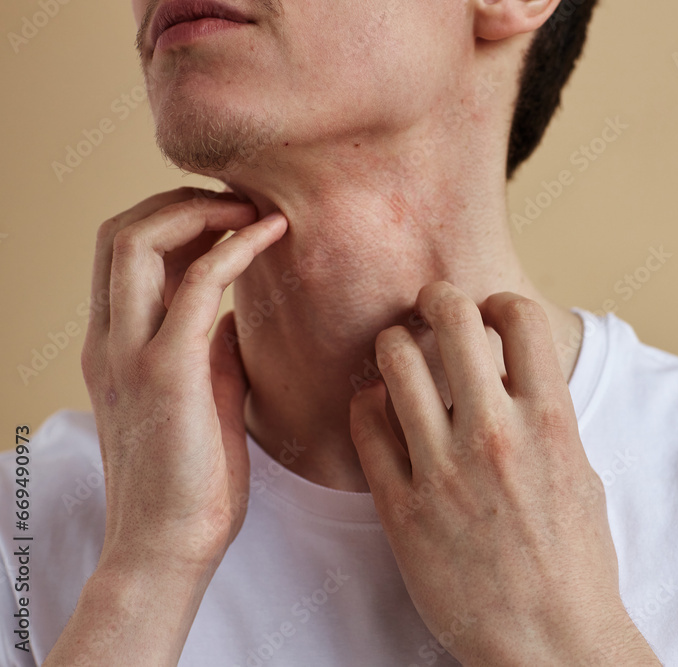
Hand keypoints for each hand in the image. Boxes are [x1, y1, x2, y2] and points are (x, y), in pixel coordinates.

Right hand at [81, 187, 286, 574]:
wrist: (168, 546)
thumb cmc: (191, 481)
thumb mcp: (200, 398)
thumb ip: (208, 352)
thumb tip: (233, 318)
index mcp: (112, 346)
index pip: (122, 253)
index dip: (171, 218)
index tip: (227, 216)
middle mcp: (108, 340)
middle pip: (120, 231)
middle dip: (179, 201)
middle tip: (239, 204)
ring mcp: (129, 352)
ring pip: (139, 239)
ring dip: (200, 210)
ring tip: (253, 210)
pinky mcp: (166, 370)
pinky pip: (197, 282)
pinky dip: (236, 245)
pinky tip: (273, 234)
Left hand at [349, 282, 658, 664]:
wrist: (547, 639)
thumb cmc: (574, 560)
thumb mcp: (580, 473)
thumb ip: (548, 416)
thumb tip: (516, 373)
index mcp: (550, 420)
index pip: (519, 315)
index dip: (500, 302)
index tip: (490, 314)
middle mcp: (494, 433)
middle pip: (451, 318)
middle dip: (438, 300)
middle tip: (431, 309)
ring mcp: (442, 468)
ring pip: (394, 362)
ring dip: (394, 346)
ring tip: (399, 357)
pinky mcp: (401, 505)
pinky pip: (364, 424)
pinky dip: (368, 405)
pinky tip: (381, 412)